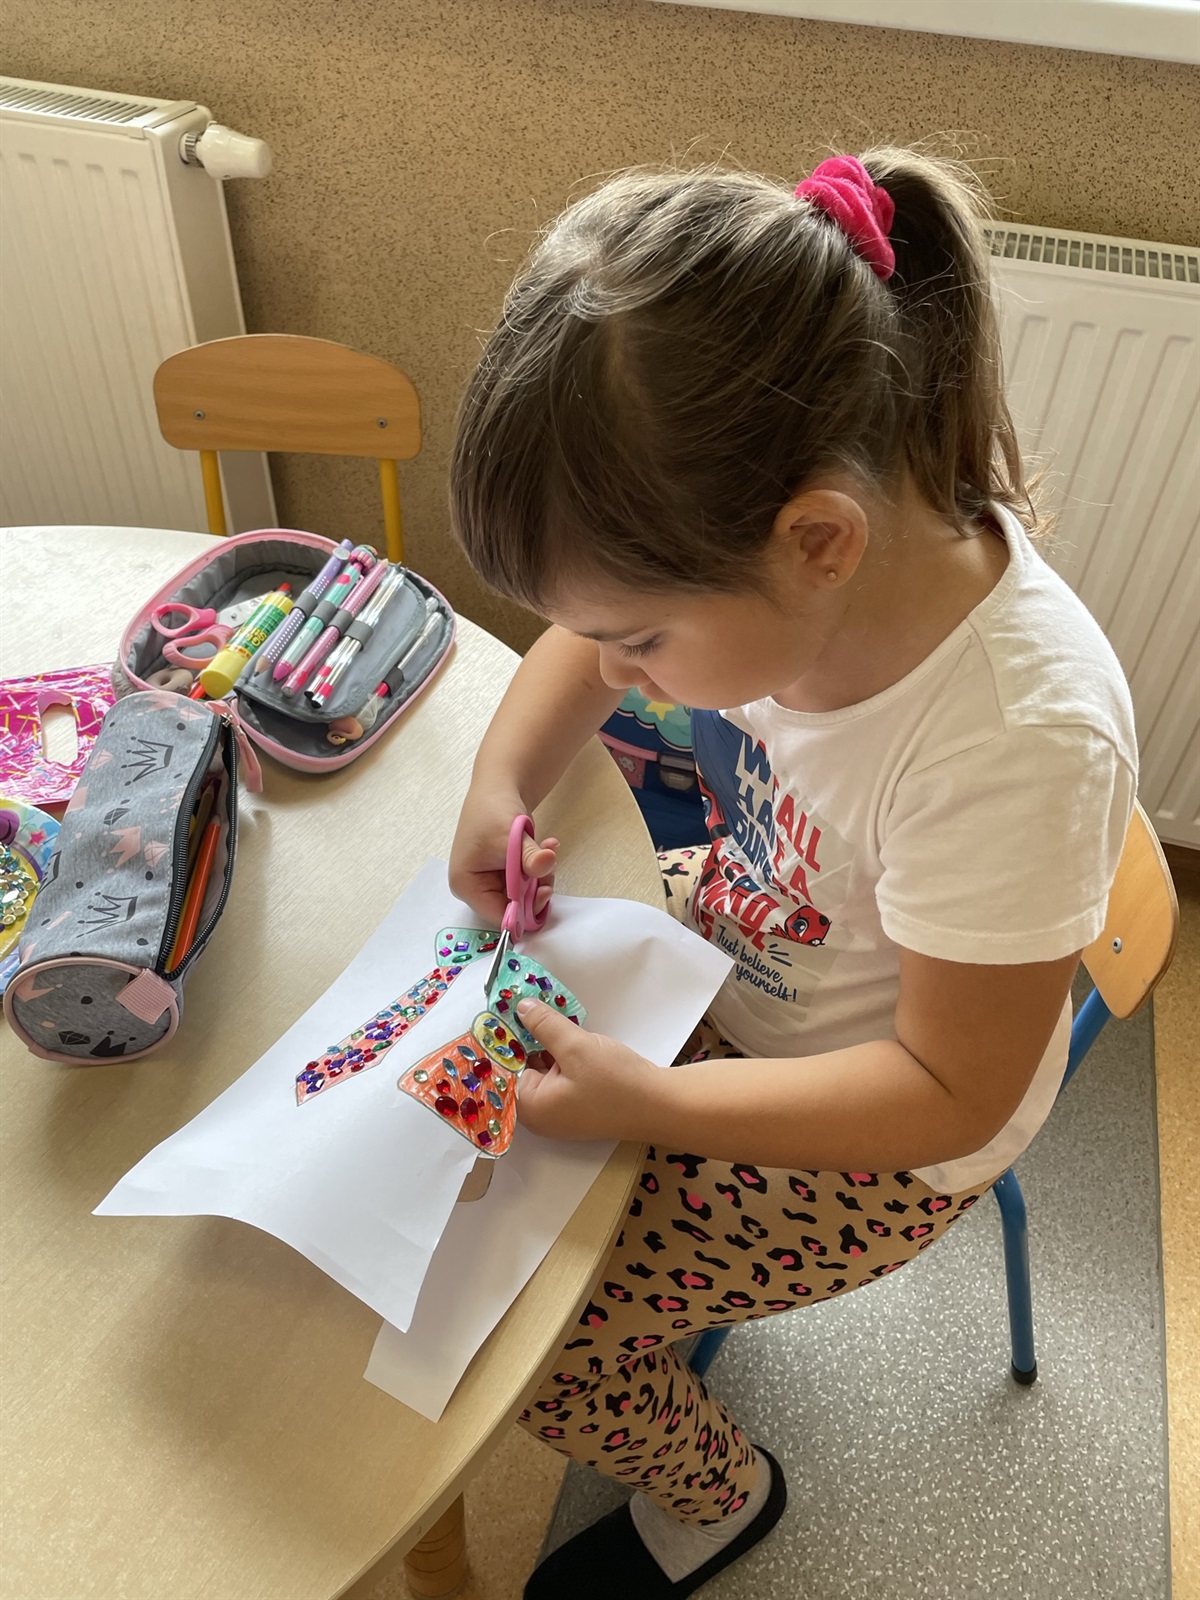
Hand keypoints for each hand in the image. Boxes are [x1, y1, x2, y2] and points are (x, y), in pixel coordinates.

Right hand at [448, 784, 557, 928]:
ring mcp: (492, 882)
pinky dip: (540, 867)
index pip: (497, 915)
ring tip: (547, 850)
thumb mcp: (511, 838)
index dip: (523, 910)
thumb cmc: (492, 812)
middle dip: (535, 890)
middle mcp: (477, 889)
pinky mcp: (506, 875)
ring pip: (525, 895)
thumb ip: (529, 857)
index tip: (544, 892)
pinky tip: (546, 846)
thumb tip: (547, 864)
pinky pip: (529, 882)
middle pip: (514, 907)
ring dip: (541, 876)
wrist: (498, 789)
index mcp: (467, 886)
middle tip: (548, 869)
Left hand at [515, 999, 661, 1142]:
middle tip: (527, 1009)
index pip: (503, 1069)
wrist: (660, 1105)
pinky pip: (558, 1077)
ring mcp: (559, 1113)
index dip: (503, 1040)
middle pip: (521, 1069)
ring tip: (548, 1018)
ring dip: (545, 1046)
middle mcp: (540, 1115)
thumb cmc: (616, 1082)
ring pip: (541, 1070)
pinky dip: (560, 1057)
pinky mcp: (576, 1106)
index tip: (501, 1011)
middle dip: (526, 1040)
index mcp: (531, 1108)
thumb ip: (544, 1025)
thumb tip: (520, 1008)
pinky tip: (568, 1038)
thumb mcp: (576, 1046)